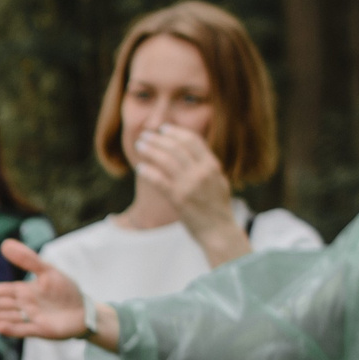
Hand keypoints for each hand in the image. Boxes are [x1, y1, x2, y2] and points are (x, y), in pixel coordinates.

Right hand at [0, 240, 87, 339]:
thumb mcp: (47, 270)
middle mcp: (24, 306)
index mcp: (23, 292)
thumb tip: (5, 244)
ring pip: (8, 317)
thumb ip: (27, 259)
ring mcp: (31, 319)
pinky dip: (12, 328)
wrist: (84, 311)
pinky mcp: (42, 330)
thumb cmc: (66, 290)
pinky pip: (25, 329)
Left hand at [132, 124, 241, 244]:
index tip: (164, 128)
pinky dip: (148, 171)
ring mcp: (189, 185)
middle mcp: (201, 172)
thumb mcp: (218, 181)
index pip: (192, 141)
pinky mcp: (178, 198)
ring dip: (150, 150)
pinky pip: (159, 180)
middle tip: (145, 135)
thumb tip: (194, 151)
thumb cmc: (218, 208)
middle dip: (158, 139)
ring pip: (165, 160)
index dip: (176, 132)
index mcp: (212, 165)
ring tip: (139, 146)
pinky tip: (139, 167)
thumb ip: (206, 166)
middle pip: (176, 147)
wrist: (219, 231)